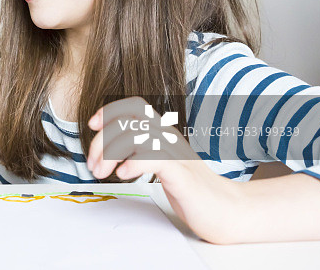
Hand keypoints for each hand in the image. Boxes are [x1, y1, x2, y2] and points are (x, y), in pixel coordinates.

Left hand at [86, 97, 239, 243]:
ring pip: (135, 136)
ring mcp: (176, 153)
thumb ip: (140, 151)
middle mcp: (169, 138)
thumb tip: (107, 150)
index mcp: (163, 133)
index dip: (110, 111)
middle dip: (101, 141)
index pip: (134, 106)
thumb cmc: (191, 191)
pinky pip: (153, 157)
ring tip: (103, 173)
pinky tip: (123, 175)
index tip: (93, 126)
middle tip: (93, 165)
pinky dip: (132, 164)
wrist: (226, 212)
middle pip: (127, 121)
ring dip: (110, 154)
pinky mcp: (182, 174)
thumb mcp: (160, 164)